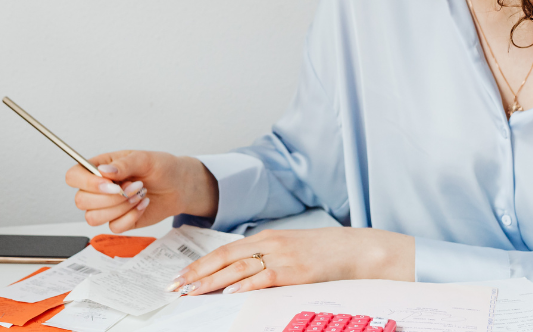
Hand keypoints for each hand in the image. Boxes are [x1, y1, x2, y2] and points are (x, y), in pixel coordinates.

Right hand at [65, 150, 218, 232]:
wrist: (179, 186)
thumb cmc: (161, 168)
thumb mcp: (145, 158)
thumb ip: (124, 164)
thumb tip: (103, 172)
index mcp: (99, 167)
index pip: (73, 176)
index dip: (86, 183)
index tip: (111, 184)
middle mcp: (98, 188)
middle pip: (81, 201)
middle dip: (111, 198)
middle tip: (134, 186)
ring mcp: (107, 206)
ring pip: (93, 218)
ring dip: (120, 208)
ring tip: (139, 195)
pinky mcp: (119, 221)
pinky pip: (113, 227)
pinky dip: (130, 218)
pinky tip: (142, 205)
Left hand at [166, 227, 414, 294]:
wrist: (357, 249)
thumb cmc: (324, 251)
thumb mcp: (289, 247)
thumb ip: (265, 255)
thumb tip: (239, 274)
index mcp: (265, 237)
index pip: (224, 251)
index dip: (200, 265)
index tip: (181, 278)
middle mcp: (269, 244)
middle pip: (224, 259)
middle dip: (197, 275)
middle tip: (176, 288)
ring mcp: (281, 256)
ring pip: (238, 270)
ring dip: (211, 283)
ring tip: (192, 293)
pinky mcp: (295, 271)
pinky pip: (264, 278)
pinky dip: (245, 286)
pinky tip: (229, 294)